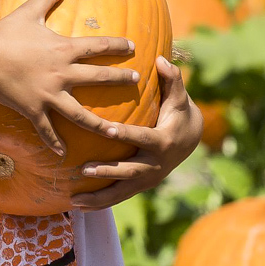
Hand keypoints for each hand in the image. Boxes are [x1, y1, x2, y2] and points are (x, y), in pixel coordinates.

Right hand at [0, 0, 137, 155]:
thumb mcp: (27, 11)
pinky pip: (47, 130)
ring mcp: (49, 94)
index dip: (117, 46)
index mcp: (63, 49)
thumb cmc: (5, 33)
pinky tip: (64, 154)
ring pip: (82, 115)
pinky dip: (55, 143)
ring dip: (101, 125)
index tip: (133, 47)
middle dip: (120, 79)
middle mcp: (62, 74)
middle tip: (137, 81)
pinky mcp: (34, 109)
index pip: (98, 47)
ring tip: (118, 132)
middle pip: (98, 78)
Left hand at [69, 55, 204, 210]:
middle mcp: (155, 165)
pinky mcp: (139, 185)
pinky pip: (118, 196)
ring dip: (99, 196)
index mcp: (163, 142)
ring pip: (122, 191)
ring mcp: (147, 178)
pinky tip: (76, 205)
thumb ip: (172, 80)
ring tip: (74, 199)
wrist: (190, 139)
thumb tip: (162, 61)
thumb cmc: (178, 113)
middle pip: (130, 171)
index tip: (107, 130)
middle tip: (84, 169)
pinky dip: (99, 202)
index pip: (143, 138)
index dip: (127, 134)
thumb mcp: (179, 98)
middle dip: (108, 171)